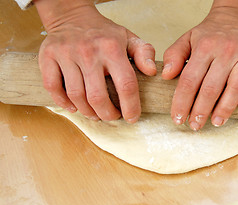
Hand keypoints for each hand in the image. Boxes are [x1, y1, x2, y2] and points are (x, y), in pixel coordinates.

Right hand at [36, 0, 155, 121]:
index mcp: (112, 48)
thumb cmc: (103, 33)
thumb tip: (152, 72)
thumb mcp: (128, 38)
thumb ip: (144, 53)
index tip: (132, 117)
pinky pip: (53, 87)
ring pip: (76, 95)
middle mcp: (88, 51)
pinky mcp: (48, 56)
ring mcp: (66, 53)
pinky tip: (74, 107)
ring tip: (96, 114)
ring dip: (88, 112)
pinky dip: (63, 102)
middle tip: (112, 117)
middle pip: (98, 96)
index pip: (126, 84)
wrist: (72, 16)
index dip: (130, 106)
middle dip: (107, 114)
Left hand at [162, 5, 237, 129]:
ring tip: (216, 122)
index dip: (182, 102)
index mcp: (205, 47)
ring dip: (225, 108)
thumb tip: (167, 76)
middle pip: (212, 87)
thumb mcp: (187, 38)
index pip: (190, 80)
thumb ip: (174, 55)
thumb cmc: (210, 33)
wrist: (237, 16)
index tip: (178, 118)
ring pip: (236, 86)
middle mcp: (227, 50)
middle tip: (195, 125)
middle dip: (201, 110)